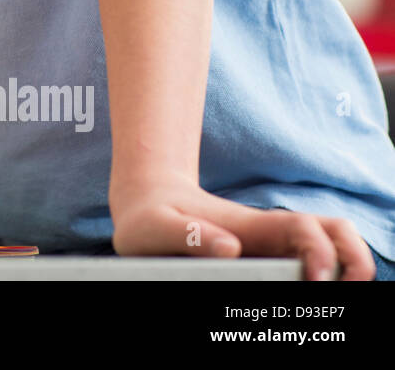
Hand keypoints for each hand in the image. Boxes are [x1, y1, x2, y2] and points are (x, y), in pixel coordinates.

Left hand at [110, 177, 376, 279]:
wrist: (148, 201)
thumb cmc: (150, 216)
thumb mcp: (155, 226)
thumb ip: (188, 235)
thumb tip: (230, 249)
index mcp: (249, 224)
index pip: (305, 229)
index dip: (320, 253)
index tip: (313, 281)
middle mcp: (271, 232)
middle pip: (337, 233)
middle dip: (354, 262)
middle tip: (336, 294)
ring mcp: (274, 246)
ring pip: (334, 246)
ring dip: (349, 268)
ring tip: (334, 301)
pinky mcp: (268, 259)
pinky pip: (312, 264)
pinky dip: (328, 277)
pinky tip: (311, 299)